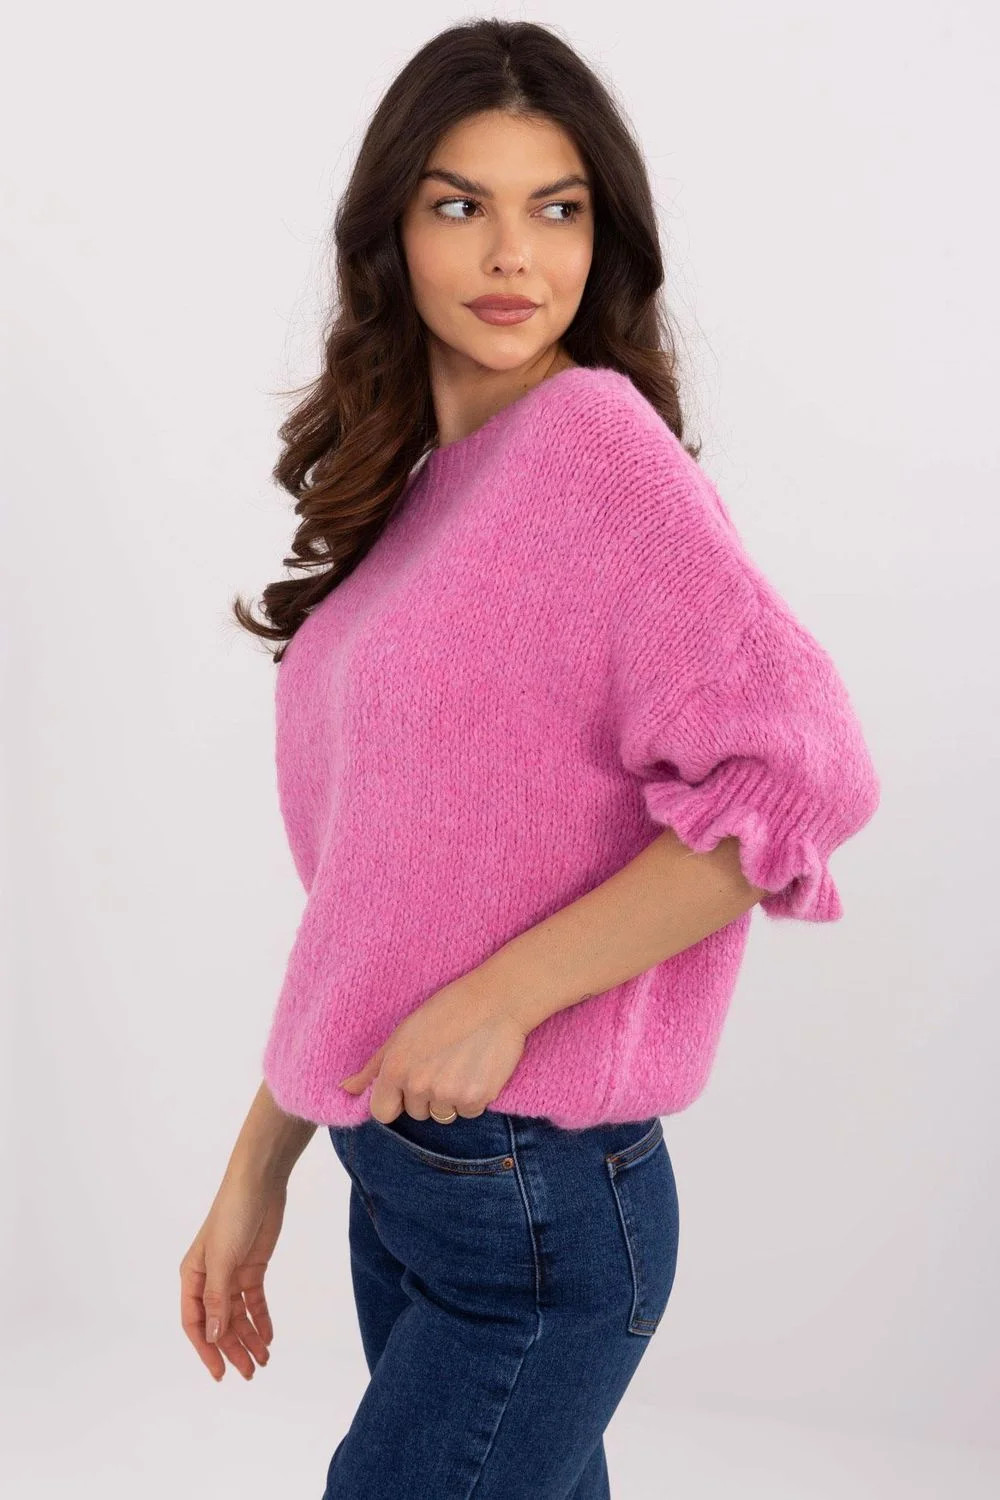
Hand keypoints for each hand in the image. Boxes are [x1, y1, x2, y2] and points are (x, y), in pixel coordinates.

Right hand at [179, 1172, 285, 1382]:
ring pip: (239, 1316)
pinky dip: (262, 1319)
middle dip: (233, 1349)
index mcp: (193, 1276)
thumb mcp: (223, 1259)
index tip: (220, 1373)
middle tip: (250, 1373)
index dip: (206, 1350)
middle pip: (220, 1323)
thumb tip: (215, 1336)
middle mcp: (210, 1278)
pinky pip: (255, 1301)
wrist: (260, 1183)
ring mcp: (232, 1274)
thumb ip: (218, 1299)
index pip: (195, 1322)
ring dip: (250, 1338)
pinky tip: (269, 1336)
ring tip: (264, 1361)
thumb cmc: (233, 1214)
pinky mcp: (253, 1268)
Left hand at [338, 976, 527, 1122]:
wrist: (496, 1000)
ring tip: (462, 1063)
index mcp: (395, 1068)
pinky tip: (477, 1068)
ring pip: (443, 1114)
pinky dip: (474, 1097)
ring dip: (451, 1098)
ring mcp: (448, 1094)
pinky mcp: (477, 1098)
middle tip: (443, 1061)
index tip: (408, 1086)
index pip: (382, 1113)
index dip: (395, 1101)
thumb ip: (373, 1067)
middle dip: (427, 1095)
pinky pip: (469, 1112)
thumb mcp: (403, 1033)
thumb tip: (345, 1090)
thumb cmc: (447, 1010)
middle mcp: (419, 1085)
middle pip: (416, 1113)